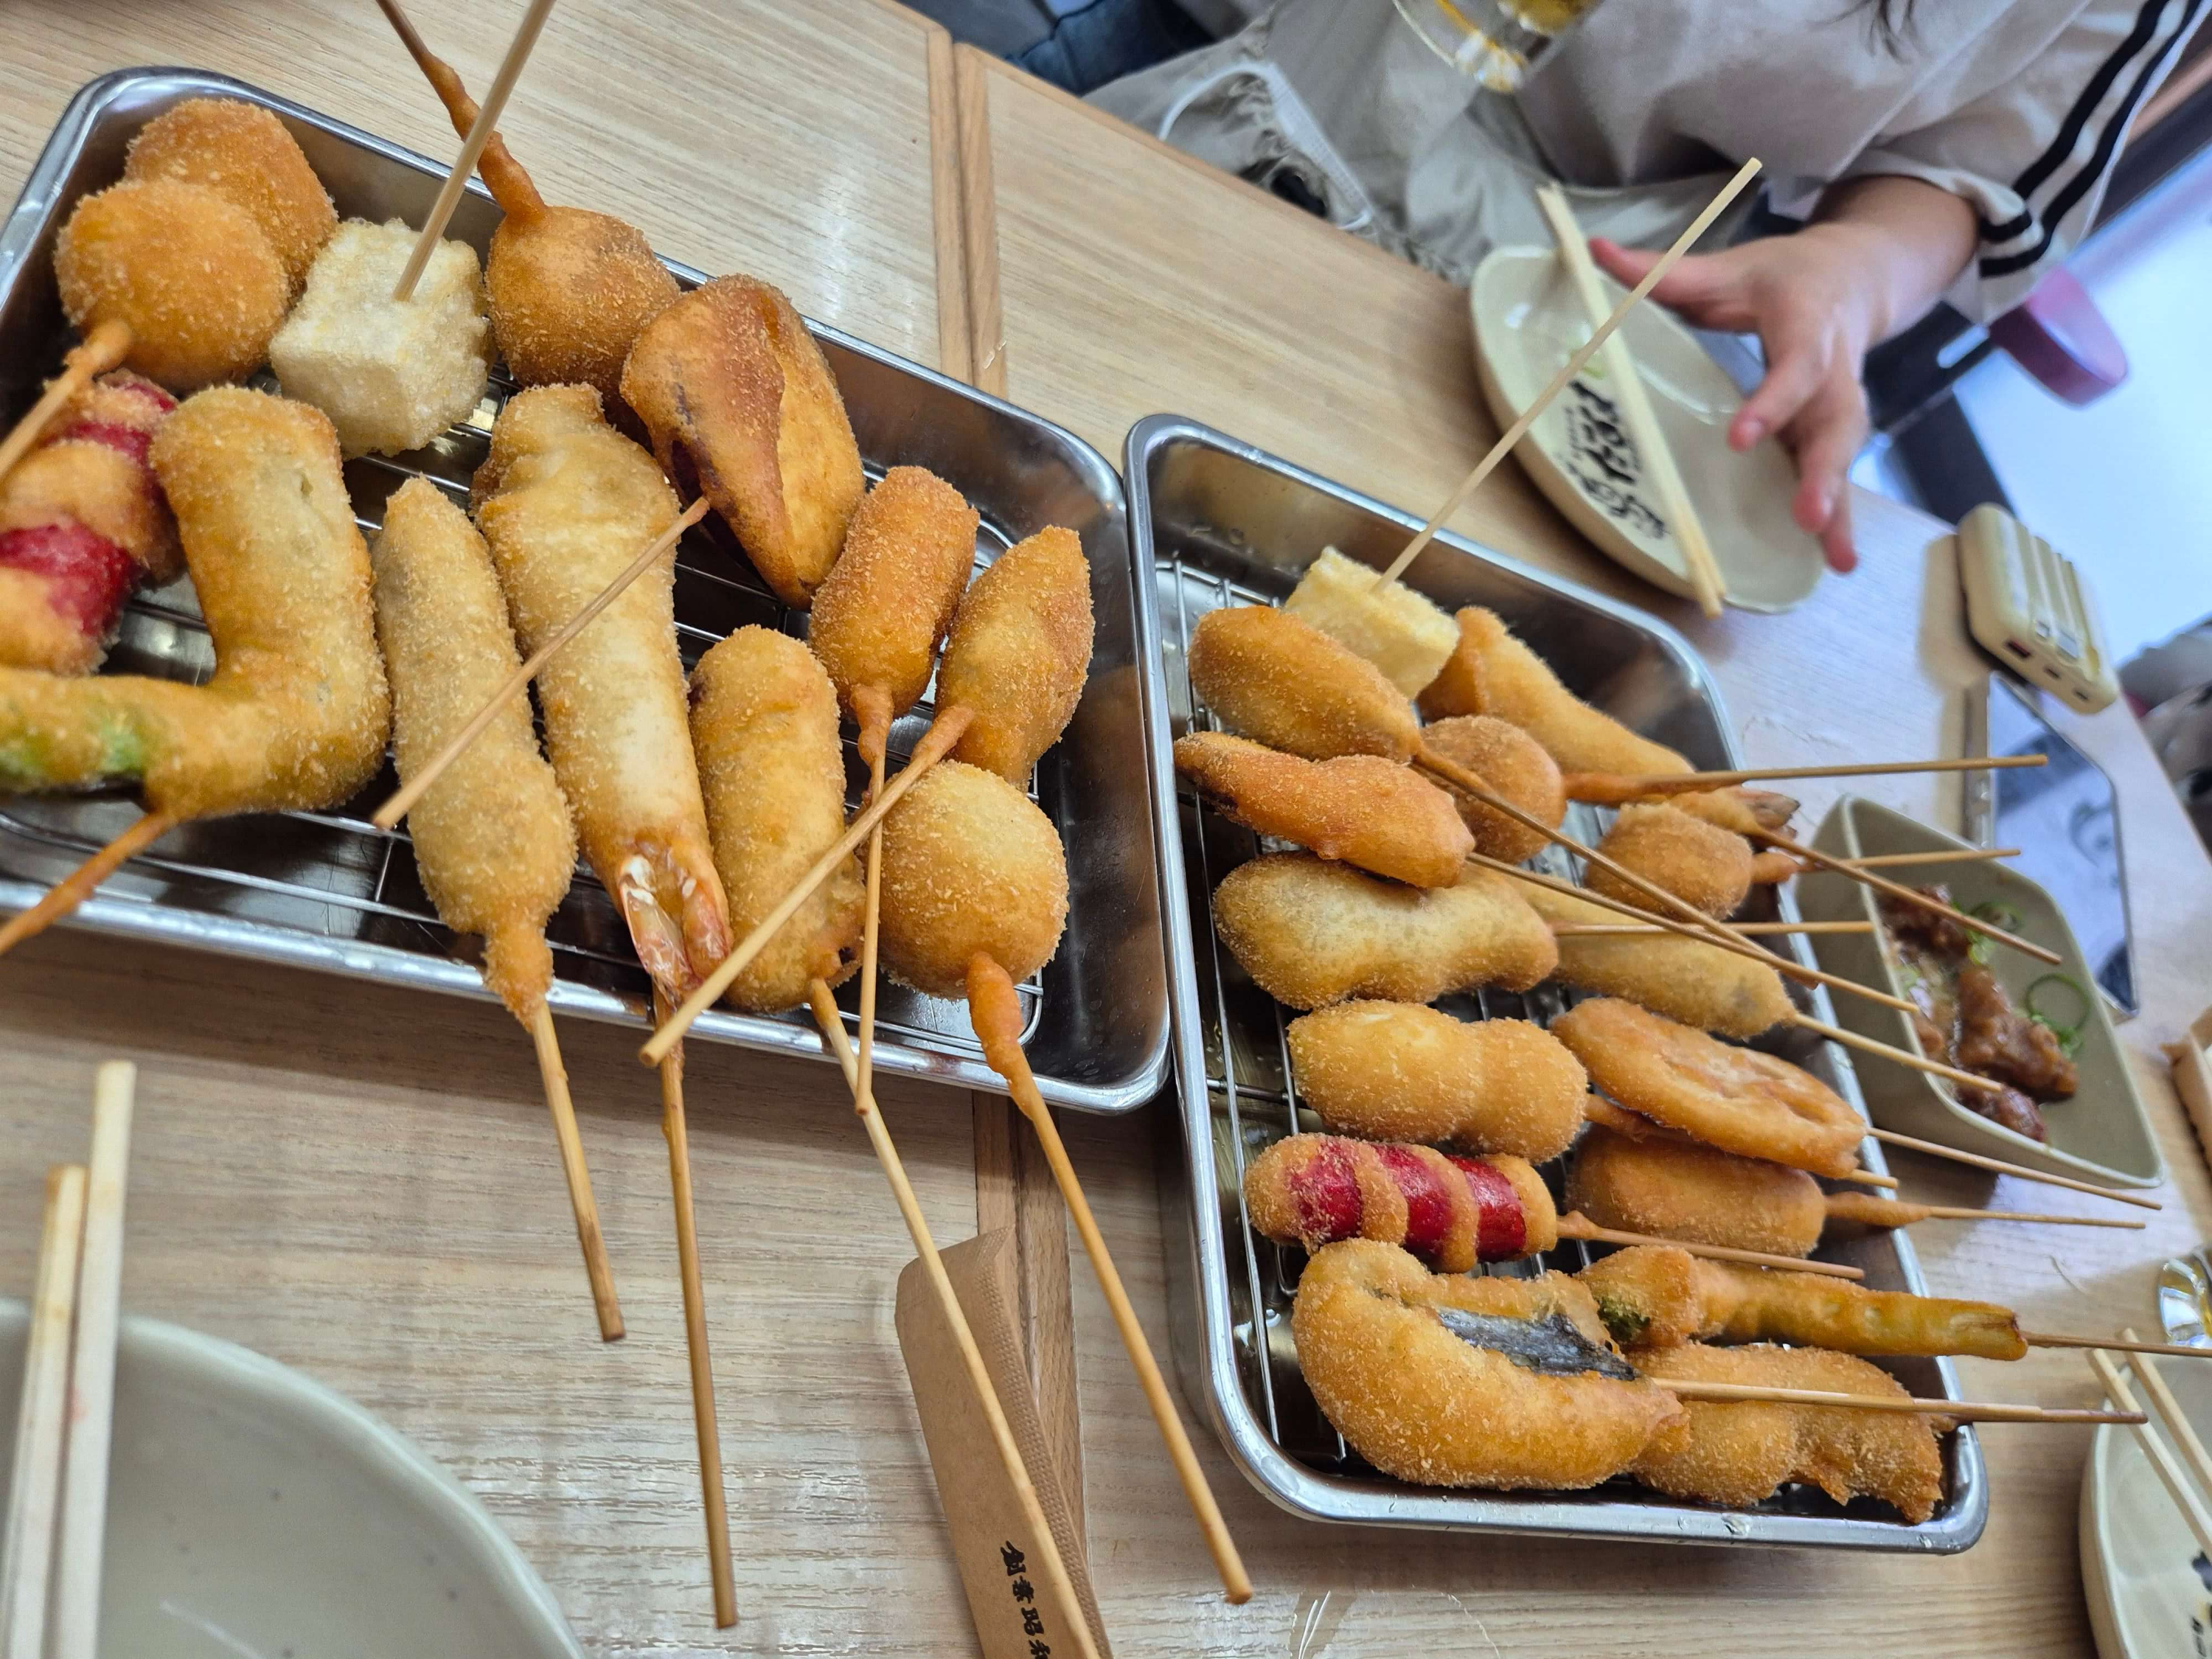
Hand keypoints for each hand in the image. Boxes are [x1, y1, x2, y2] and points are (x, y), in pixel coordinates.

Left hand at [1591, 227, 1881, 573]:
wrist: (1854, 276)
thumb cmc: (1782, 276)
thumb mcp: (1730, 265)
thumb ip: (1666, 270)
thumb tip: (1596, 250)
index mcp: (1808, 325)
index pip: (1795, 367)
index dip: (1772, 402)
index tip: (1740, 438)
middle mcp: (1833, 370)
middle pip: (1834, 423)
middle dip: (1823, 470)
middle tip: (1808, 515)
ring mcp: (1839, 405)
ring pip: (1842, 455)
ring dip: (1838, 504)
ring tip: (1834, 557)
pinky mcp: (1833, 431)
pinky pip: (1838, 474)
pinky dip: (1839, 518)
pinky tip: (1836, 560)